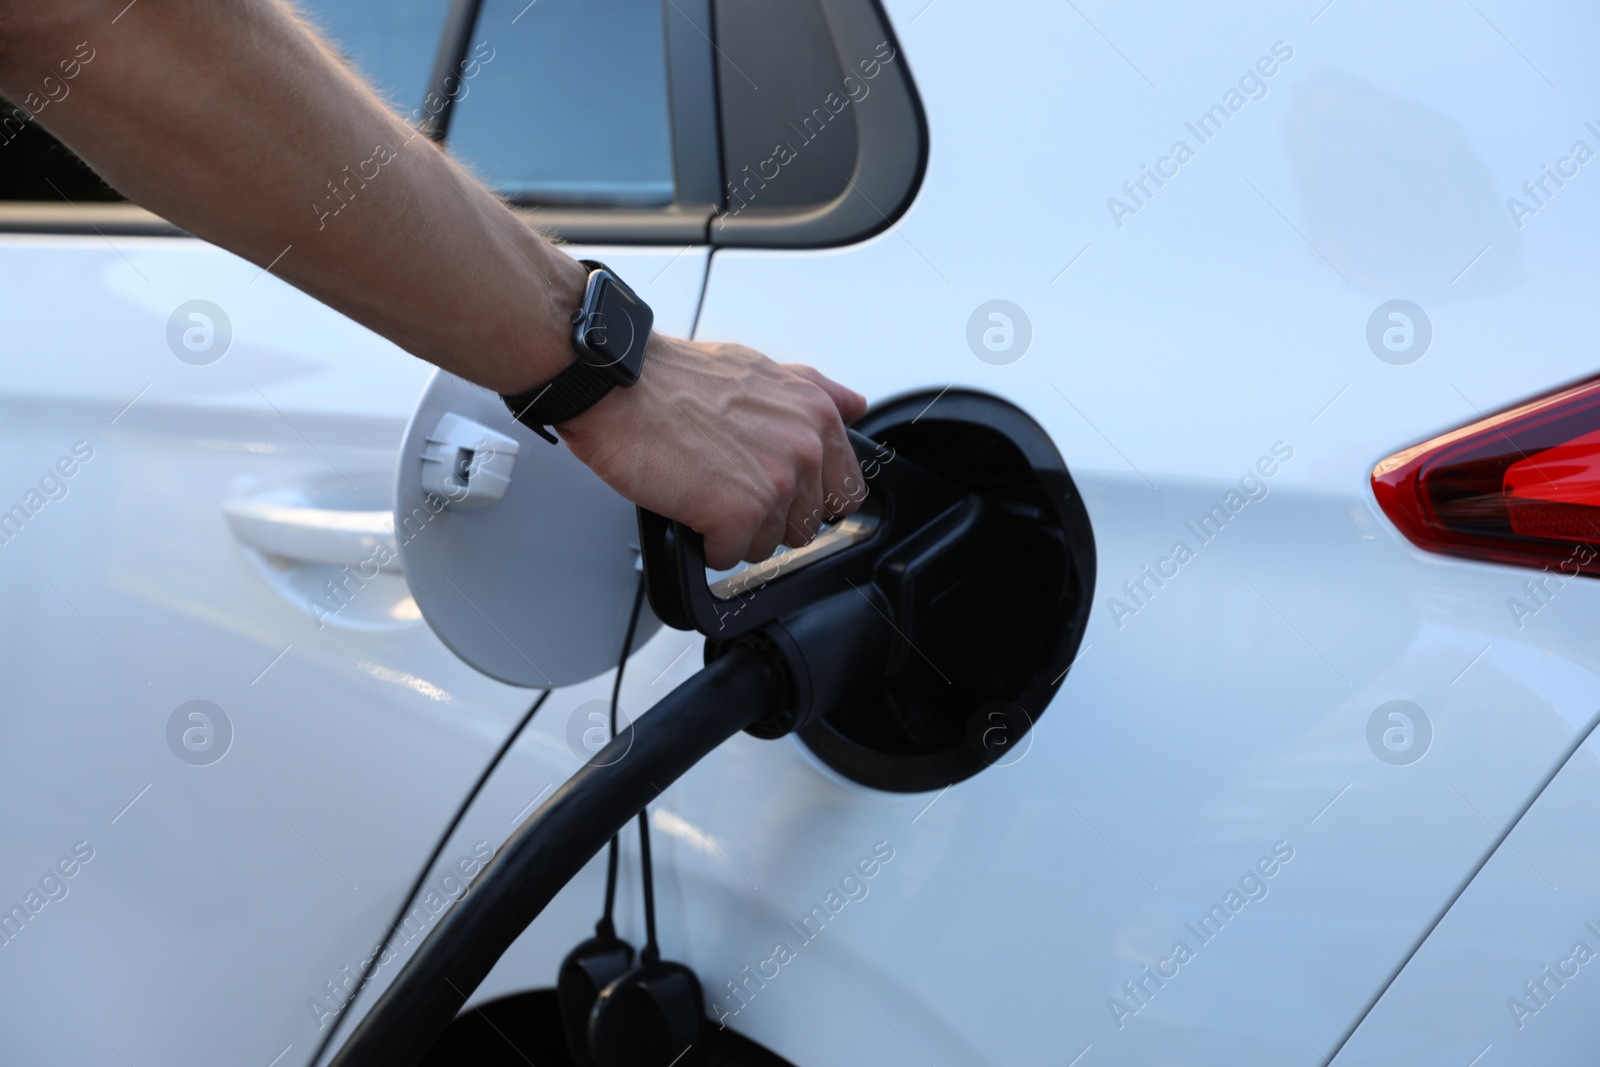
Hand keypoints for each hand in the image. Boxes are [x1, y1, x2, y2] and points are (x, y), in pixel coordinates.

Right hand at [556, 334, 867, 569]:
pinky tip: (689, 507)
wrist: (619, 386)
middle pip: (805, 525)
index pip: (846, 488)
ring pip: (768, 545)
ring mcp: (775, 484)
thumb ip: (815, 393)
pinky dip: (705, 542)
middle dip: (769, 517)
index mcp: (816, 414)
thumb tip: (853, 406)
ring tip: (704, 490)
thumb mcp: (762, 369)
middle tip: (730, 487)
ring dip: (735, 530)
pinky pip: (730, 556)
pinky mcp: (738, 515)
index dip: (810, 499)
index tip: (785, 494)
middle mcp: (804, 448)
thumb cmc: (673, 379)